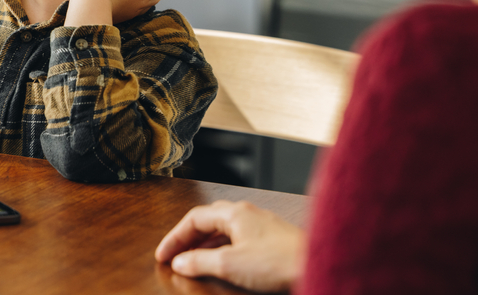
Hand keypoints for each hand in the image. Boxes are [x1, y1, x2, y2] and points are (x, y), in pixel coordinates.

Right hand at [155, 200, 305, 293]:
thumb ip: (200, 262)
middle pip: (208, 219)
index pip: (194, 218)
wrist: (315, 264)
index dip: (174, 237)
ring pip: (224, 228)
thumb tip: (180, 262)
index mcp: (233, 213)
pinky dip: (222, 247)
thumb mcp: (230, 264)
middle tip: (174, 255)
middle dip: (188, 237)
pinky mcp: (271, 238)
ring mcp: (260, 224)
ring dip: (205, 243)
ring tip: (193, 260)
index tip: (162, 254)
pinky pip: (237, 237)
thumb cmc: (277, 261)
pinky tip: (222, 261)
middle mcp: (246, 213)